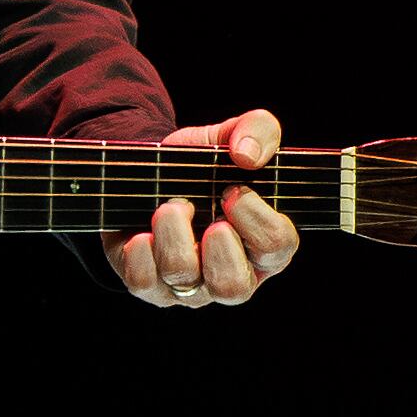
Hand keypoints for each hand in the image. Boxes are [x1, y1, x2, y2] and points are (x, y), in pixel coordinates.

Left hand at [102, 109, 300, 307]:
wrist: (149, 172)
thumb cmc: (202, 165)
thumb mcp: (231, 136)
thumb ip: (259, 130)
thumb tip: (248, 155)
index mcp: (264, 243)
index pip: (276, 246)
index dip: (254, 218)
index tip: (231, 190)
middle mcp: (232, 274)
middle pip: (233, 286)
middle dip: (215, 246)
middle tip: (202, 210)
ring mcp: (191, 286)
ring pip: (184, 279)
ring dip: (172, 235)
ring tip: (168, 208)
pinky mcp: (151, 286)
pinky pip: (144, 283)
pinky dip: (140, 255)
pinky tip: (141, 233)